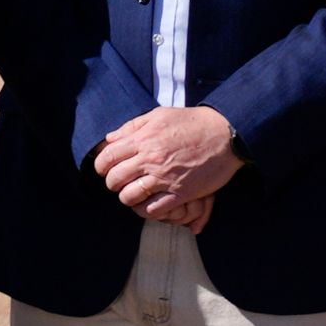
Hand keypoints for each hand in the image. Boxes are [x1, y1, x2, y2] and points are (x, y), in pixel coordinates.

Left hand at [94, 107, 242, 223]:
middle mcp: (151, 159)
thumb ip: (132, 127)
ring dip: (127, 197)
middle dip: (112, 183)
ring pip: (130, 196)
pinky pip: (154, 209)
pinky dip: (146, 210)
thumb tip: (109, 139)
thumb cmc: (191, 123)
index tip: (104, 169)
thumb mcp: (159, 116)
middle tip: (118, 183)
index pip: (107, 157)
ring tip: (132, 194)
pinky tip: (149, 204)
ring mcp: (165, 178)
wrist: (225, 134)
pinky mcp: (181, 192)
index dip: (100, 166)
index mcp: (143, 140)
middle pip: (115, 179)